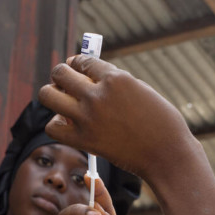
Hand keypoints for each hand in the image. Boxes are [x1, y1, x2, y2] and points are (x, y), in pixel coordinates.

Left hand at [39, 55, 194, 180]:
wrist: (167, 153)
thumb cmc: (160, 121)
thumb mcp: (139, 90)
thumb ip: (113, 81)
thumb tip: (87, 76)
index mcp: (115, 77)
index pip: (82, 61)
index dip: (77, 63)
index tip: (78, 69)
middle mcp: (98, 94)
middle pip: (60, 73)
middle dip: (61, 76)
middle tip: (68, 84)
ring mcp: (88, 117)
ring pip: (48, 95)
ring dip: (52, 94)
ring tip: (62, 100)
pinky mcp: (85, 140)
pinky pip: (53, 128)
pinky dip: (56, 125)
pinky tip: (67, 124)